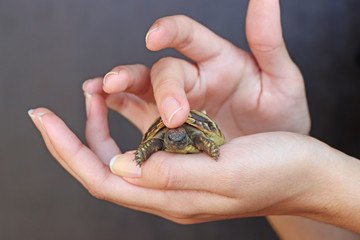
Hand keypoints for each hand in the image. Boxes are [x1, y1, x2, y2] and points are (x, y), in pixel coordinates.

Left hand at [28, 89, 322, 223]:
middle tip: (52, 111)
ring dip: (99, 130)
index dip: (69, 149)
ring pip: (123, 159)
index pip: (102, 178)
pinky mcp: (191, 166)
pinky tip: (127, 110)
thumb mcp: (226, 171)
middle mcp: (171, 193)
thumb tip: (118, 166)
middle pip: (105, 171)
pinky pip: (146, 149)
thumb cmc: (277, 169)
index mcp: (175, 197)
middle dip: (73, 140)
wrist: (308, 174)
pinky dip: (129, 127)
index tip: (43, 119)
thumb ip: (171, 173)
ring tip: (92, 97)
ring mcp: (180, 181)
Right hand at [102, 0, 309, 140]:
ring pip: (141, 88)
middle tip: (164, 112)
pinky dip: (115, 107)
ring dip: (118, 88)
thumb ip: (268, 41)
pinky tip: (99, 107)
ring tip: (98, 91)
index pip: (189, 36)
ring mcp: (177, 102)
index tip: (154, 37)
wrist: (274, 158)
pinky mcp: (166, 126)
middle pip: (162, 70)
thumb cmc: (281, 117)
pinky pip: (136, 112)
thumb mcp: (283, 80)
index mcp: (219, 60)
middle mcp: (194, 78)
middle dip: (157, 86)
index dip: (170, 31)